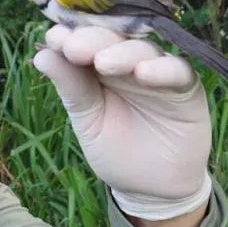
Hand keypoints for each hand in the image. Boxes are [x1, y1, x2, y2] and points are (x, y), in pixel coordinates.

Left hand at [32, 25, 212, 219]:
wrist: (152, 189)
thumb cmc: (116, 152)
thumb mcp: (89, 123)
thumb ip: (72, 89)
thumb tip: (40, 55)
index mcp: (99, 67)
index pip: (84, 42)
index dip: (69, 37)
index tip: (53, 38)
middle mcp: (128, 62)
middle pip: (112, 40)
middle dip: (92, 41)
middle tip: (73, 47)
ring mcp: (158, 71)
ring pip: (143, 50)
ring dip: (122, 54)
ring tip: (103, 63)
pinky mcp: (186, 87)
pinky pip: (178, 71)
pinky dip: (162, 70)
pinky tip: (143, 73)